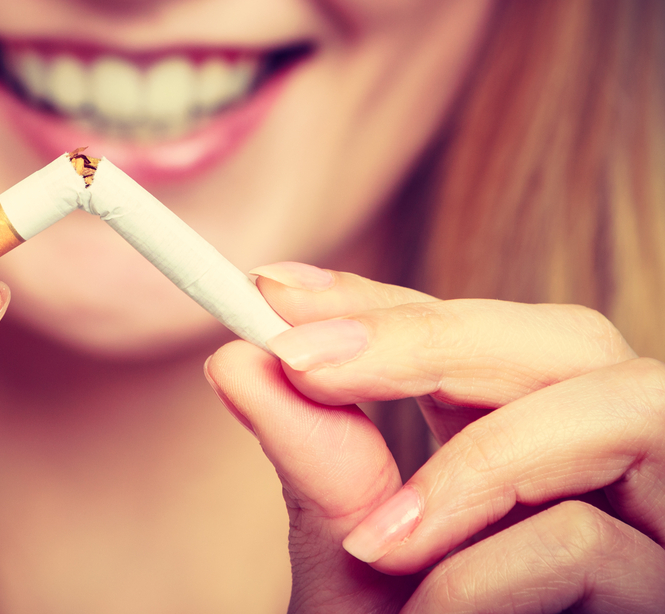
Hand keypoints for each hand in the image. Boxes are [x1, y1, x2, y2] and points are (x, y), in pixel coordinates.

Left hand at [206, 262, 664, 611]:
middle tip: (295, 354)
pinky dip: (486, 570)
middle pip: (564, 337)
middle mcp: (611, 472)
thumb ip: (317, 464)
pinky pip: (589, 537)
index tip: (276, 289)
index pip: (475, 331)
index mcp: (532, 448)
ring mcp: (661, 526)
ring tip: (377, 547)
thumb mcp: (354, 567)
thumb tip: (237, 359)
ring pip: (613, 405)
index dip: (384, 298)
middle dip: (424, 333)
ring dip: (472, 463)